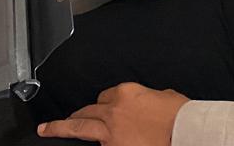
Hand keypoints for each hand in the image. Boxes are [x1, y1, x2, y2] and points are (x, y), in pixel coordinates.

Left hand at [38, 82, 187, 143]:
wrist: (186, 130)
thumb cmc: (180, 115)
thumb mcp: (163, 97)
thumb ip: (147, 98)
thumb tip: (146, 103)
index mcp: (126, 92)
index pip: (106, 96)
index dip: (105, 104)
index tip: (103, 109)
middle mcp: (113, 110)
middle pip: (87, 110)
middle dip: (74, 115)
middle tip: (56, 122)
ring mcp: (110, 132)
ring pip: (81, 127)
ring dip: (63, 128)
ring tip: (48, 130)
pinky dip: (96, 145)